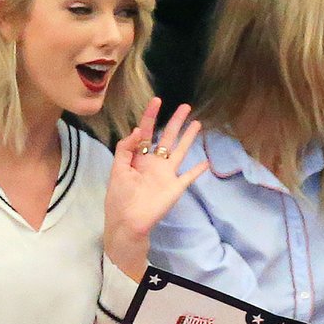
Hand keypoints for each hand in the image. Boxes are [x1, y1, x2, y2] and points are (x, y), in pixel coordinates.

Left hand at [104, 98, 208, 279]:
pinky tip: (206, 161)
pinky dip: (198, 170)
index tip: (157, 100)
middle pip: (167, 137)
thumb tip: (136, 130)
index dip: (150, 116)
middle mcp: (154, 163)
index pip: (145, 132)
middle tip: (185, 106)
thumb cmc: (119, 198)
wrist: (128, 223)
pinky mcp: (175, 187)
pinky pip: (189, 176)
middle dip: (175, 122)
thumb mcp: (117, 170)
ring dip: (188, 138)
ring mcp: (166, 175)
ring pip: (180, 151)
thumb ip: (125, 149)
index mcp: (138, 158)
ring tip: (197, 123)